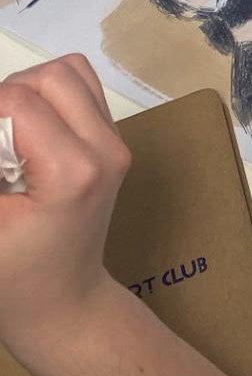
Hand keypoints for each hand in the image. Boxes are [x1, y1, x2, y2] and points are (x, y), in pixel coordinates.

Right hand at [0, 56, 130, 362]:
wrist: (63, 302)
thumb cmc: (12, 277)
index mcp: (72, 170)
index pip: (16, 100)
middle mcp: (105, 147)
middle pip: (48, 77)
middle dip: (4, 97)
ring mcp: (116, 142)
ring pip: (69, 73)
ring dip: (27, 90)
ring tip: (4, 132)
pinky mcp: (115, 141)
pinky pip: (82, 89)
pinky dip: (48, 95)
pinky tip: (25, 130)